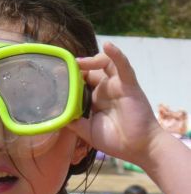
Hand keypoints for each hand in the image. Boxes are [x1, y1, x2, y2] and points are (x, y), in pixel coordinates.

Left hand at [68, 43, 163, 165]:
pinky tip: (108, 45)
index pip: (81, 82)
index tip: (55, 77)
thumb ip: (74, 123)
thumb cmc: (116, 141)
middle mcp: (106, 89)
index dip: (70, 78)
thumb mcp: (88, 132)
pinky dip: (116, 54)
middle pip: (90, 70)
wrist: (138, 148)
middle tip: (63, 68)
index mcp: (96, 99)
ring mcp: (117, 85)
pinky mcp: (129, 84)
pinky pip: (123, 65)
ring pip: (104, 63)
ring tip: (78, 62)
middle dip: (77, 68)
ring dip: (91, 60)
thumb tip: (57, 117)